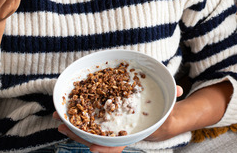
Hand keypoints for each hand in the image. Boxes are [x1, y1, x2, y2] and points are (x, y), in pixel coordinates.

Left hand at [52, 86, 183, 150]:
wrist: (158, 120)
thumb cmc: (161, 114)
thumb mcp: (168, 107)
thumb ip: (172, 97)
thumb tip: (179, 89)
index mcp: (131, 134)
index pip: (117, 144)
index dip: (105, 148)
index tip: (93, 149)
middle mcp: (118, 134)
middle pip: (95, 138)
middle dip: (78, 134)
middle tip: (63, 128)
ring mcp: (109, 128)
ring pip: (87, 131)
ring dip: (71, 126)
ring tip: (57, 118)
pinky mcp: (103, 120)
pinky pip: (87, 121)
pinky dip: (76, 117)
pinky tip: (66, 111)